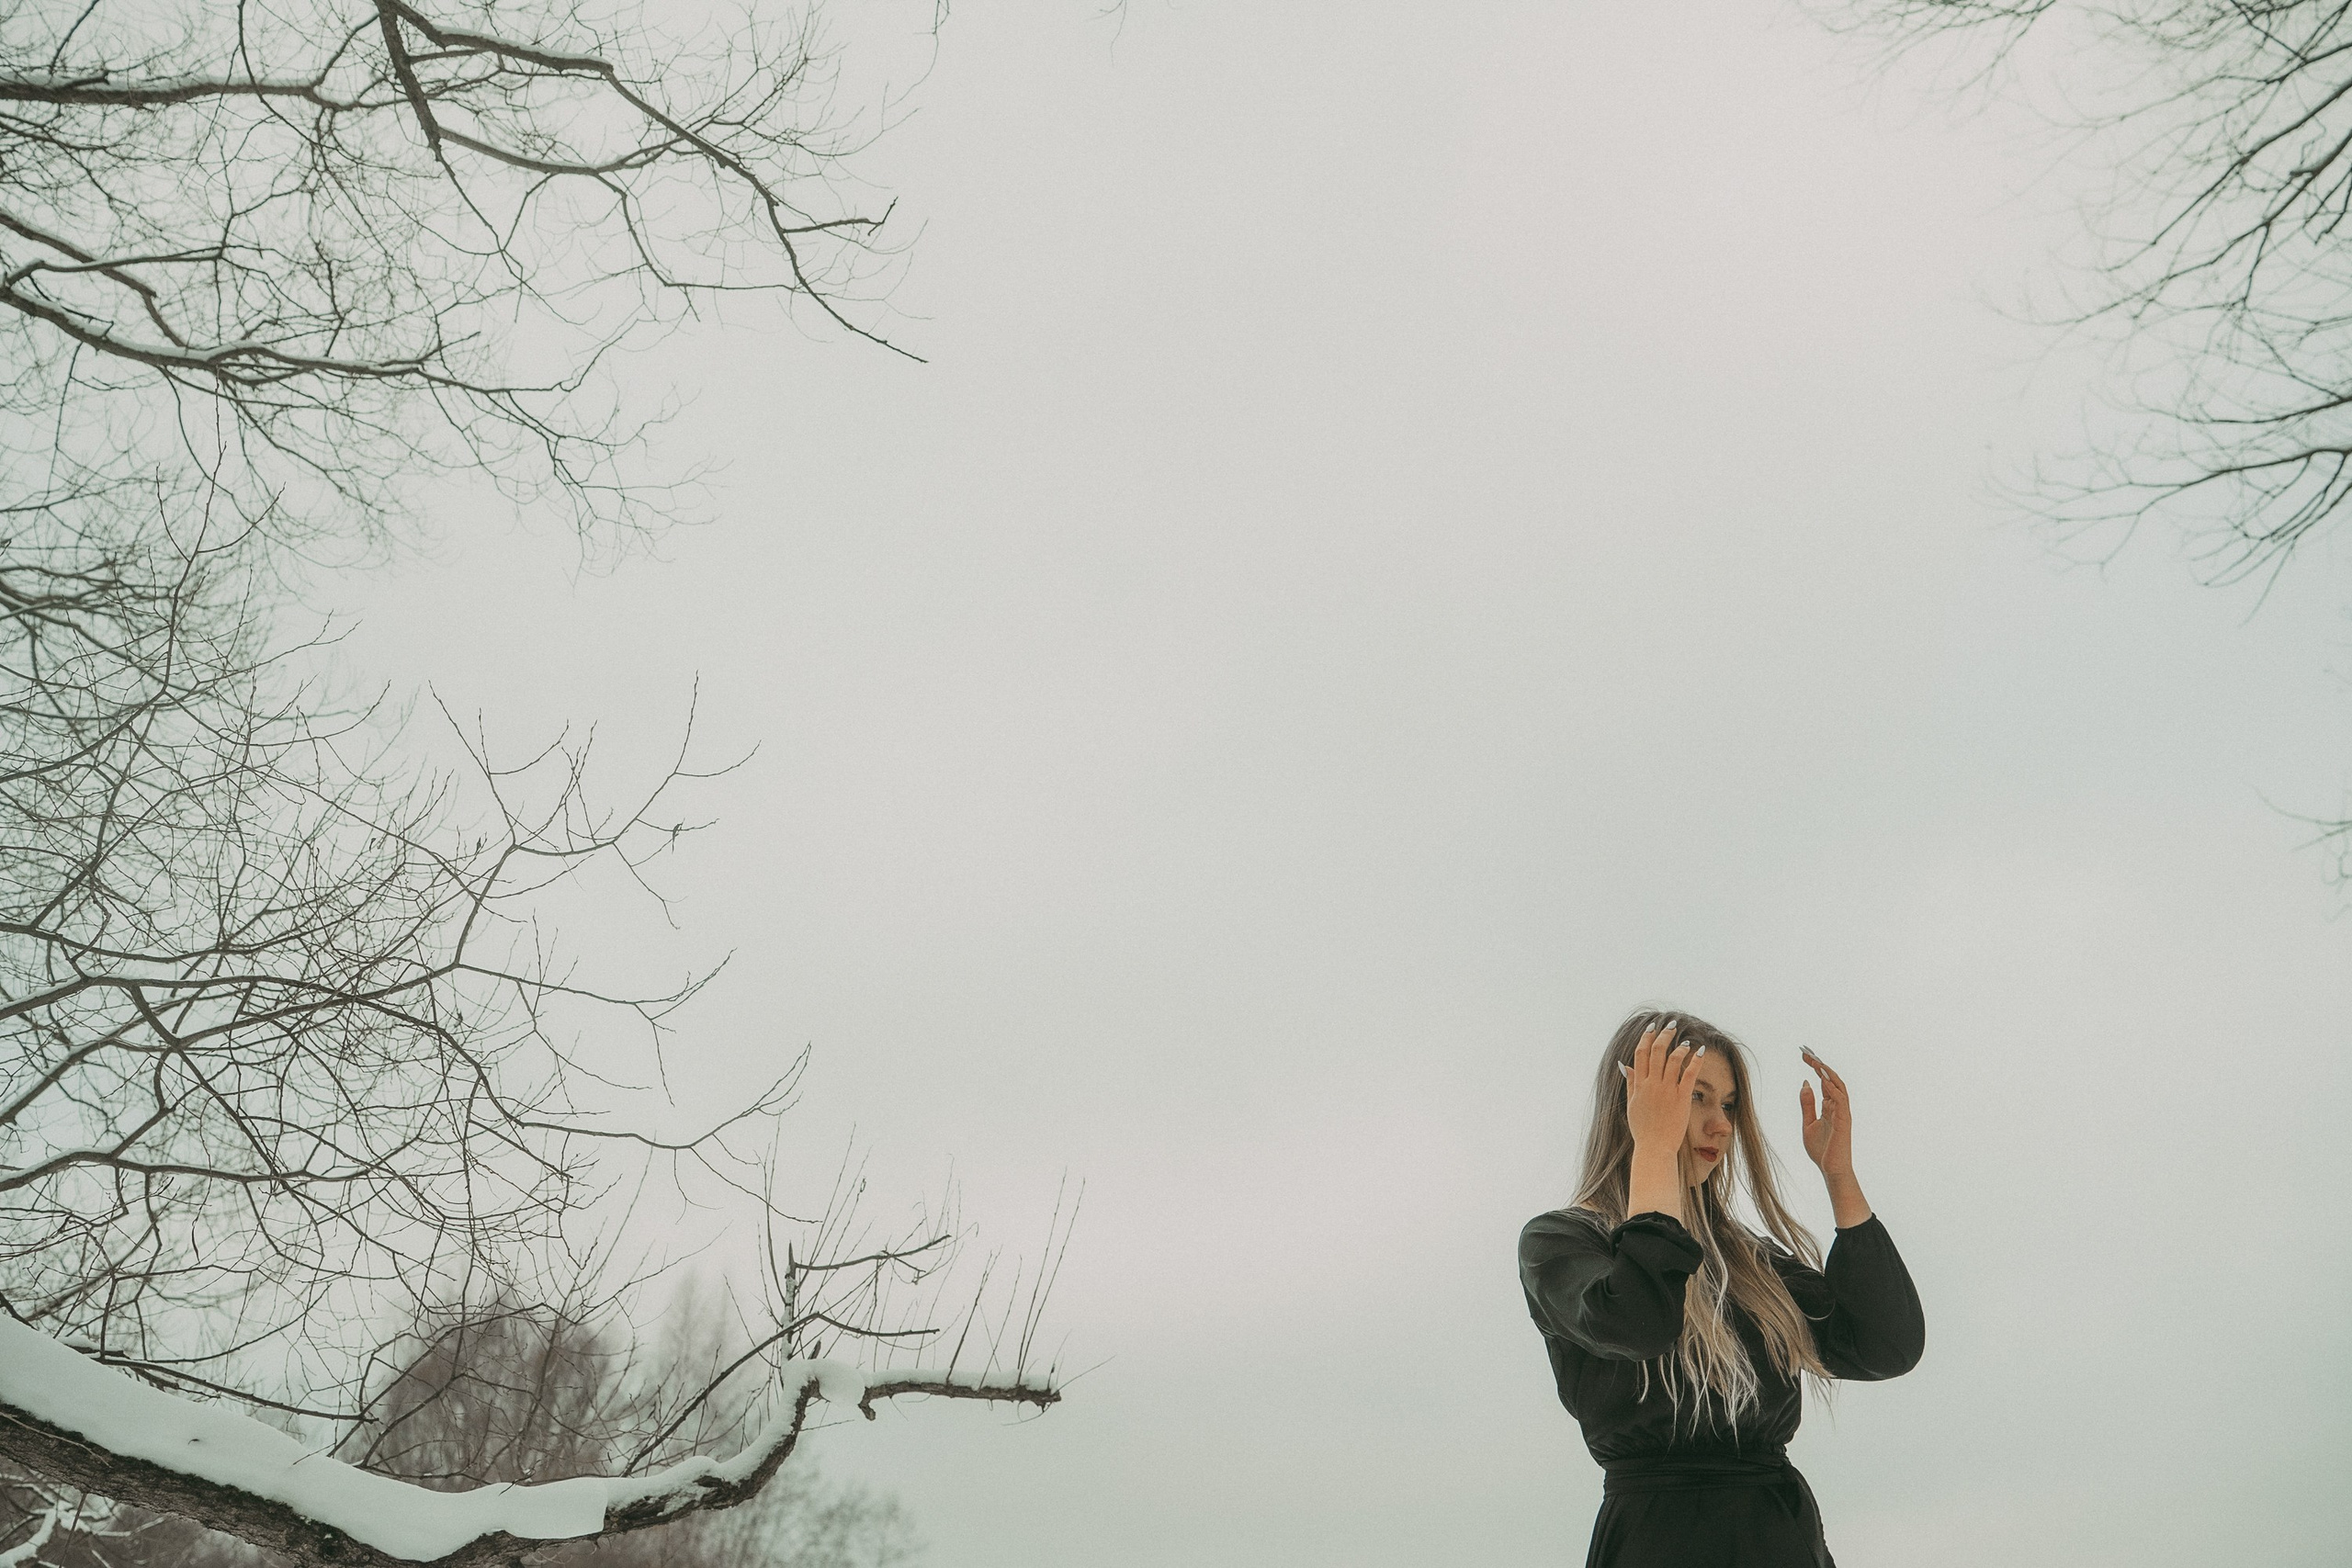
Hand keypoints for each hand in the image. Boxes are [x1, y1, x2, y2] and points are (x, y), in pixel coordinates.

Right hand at [1624, 1018, 1701, 1153]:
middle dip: (1664, 1035)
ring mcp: (1667, 1090)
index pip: (1641, 1054)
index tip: (1651, 1028)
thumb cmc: (1643, 1129)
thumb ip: (1630, 1083)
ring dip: (1680, 1046)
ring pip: (1673, 1059)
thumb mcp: (1632, 1104)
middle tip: (1671, 1026)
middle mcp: (1652, 1084)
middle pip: (1657, 1051)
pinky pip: (1690, 1074)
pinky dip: (1695, 1060)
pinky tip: (1700, 1051)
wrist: (1654, 1147)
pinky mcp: (1682, 1098)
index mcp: (1639, 1084)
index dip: (1646, 1038)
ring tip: (1685, 1041)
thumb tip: (1624, 1065)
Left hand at [1798, 1048, 1853, 1179]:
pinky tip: (1823, 1080)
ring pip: (1839, 1087)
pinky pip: (1841, 1101)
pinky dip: (1833, 1089)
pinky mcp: (1844, 1121)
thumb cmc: (1821, 1149)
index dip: (1816, 1067)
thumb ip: (1807, 1104)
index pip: (1823, 1081)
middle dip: (1820, 1065)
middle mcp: (1837, 1106)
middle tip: (1807, 1052)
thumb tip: (1805, 1083)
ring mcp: (1842, 1113)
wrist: (1830, 1169)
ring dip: (1828, 1073)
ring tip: (1816, 1061)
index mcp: (1829, 1106)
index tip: (1804, 1055)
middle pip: (1831, 1080)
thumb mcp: (1808, 1123)